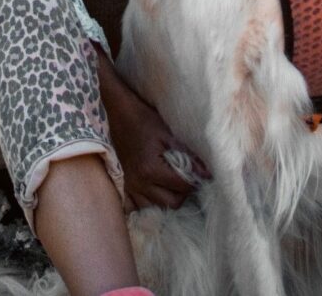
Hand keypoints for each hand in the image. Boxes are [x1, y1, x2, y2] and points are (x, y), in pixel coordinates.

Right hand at [93, 49, 205, 209]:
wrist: (114, 114)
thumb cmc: (142, 119)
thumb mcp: (167, 133)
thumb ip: (188, 155)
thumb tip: (207, 173)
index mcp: (151, 168)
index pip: (182, 187)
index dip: (195, 181)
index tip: (199, 175)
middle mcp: (138, 182)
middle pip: (170, 204)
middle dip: (182, 194)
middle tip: (186, 181)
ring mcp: (128, 186)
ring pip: (154, 208)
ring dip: (166, 200)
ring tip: (171, 185)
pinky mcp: (122, 186)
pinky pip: (136, 207)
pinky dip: (148, 203)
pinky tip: (154, 192)